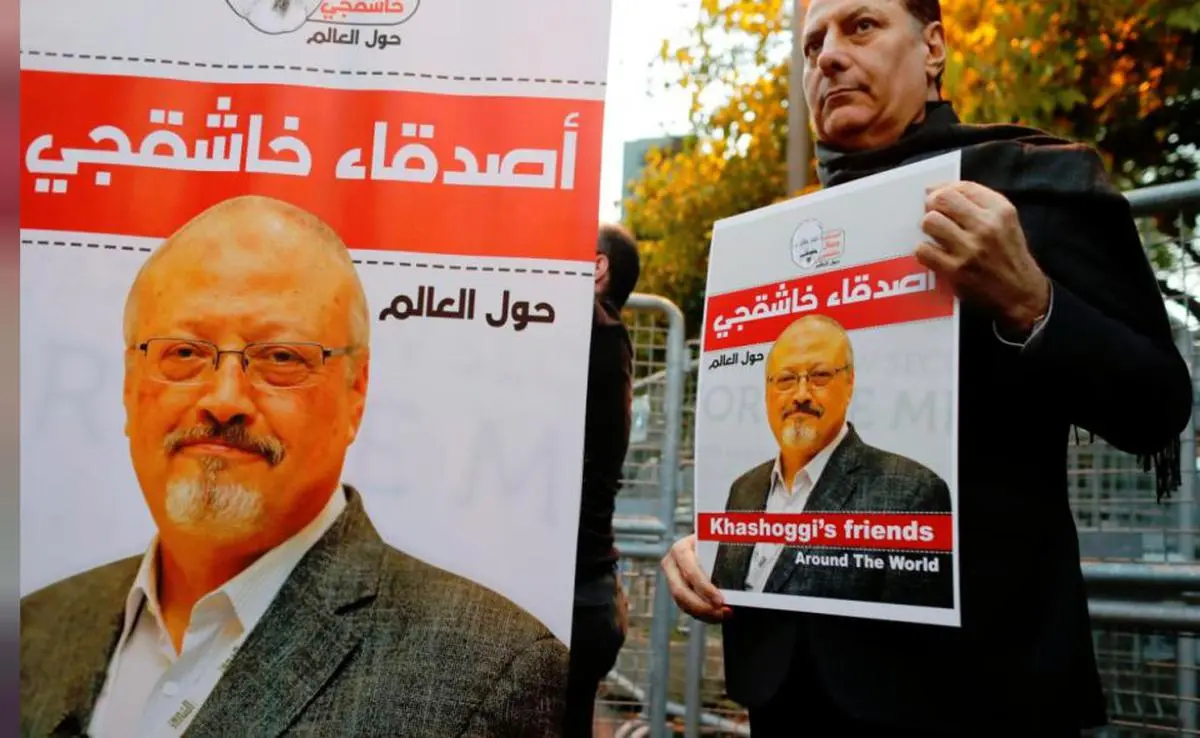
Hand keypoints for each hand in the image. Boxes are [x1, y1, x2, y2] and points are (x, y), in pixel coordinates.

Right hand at [661, 534, 731, 623]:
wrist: (706, 543)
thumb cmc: (716, 541)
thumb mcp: (720, 542)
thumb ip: (730, 552)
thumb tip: (747, 566)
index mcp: (681, 549)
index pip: (690, 570)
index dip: (704, 588)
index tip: (720, 600)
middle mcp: (672, 564)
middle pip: (681, 592)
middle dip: (702, 606)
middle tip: (723, 612)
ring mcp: (672, 579)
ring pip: (683, 603)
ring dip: (704, 613)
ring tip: (724, 615)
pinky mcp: (677, 591)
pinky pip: (687, 608)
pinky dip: (703, 615)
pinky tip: (718, 615)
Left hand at [917, 181, 1050, 334]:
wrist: (1020, 292)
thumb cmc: (1008, 254)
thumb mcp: (1005, 220)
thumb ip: (976, 202)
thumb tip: (934, 189)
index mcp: (1000, 210)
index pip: (962, 187)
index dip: (944, 189)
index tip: (938, 196)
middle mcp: (986, 226)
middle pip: (942, 199)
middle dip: (933, 205)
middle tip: (935, 215)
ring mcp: (969, 249)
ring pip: (930, 221)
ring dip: (929, 227)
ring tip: (937, 235)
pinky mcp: (955, 270)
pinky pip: (923, 250)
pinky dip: (925, 250)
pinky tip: (935, 253)